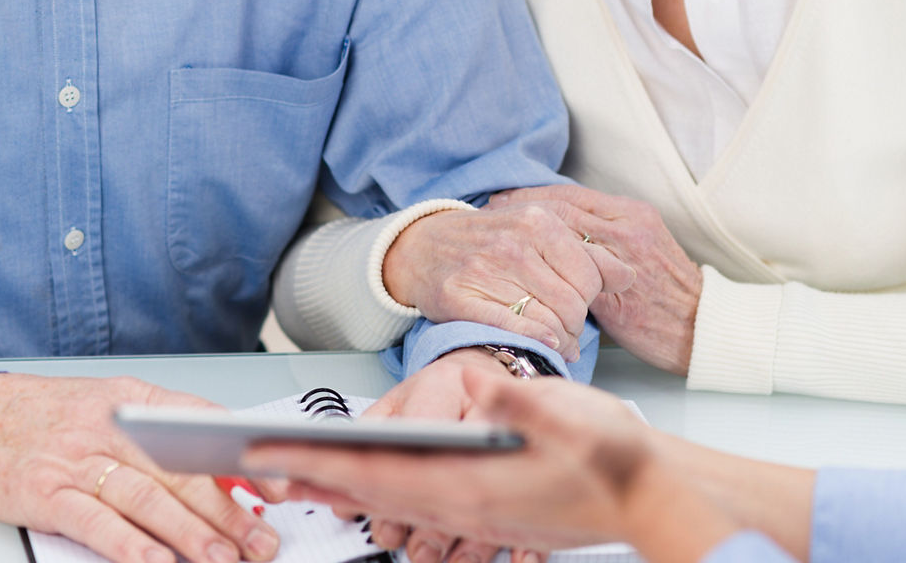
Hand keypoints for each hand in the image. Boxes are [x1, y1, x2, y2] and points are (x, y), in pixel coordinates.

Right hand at [0, 372, 279, 562]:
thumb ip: (158, 433)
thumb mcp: (107, 407)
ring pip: (147, 498)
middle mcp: (109, 426)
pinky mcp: (45, 493)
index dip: (244, 458)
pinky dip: (129, 545)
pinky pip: (96, 522)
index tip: (280, 486)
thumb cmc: (44, 418)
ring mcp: (76, 460)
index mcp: (132, 400)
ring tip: (224, 559)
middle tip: (260, 541)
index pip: (203, 425)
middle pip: (181, 470)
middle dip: (228, 511)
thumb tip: (219, 471)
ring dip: (190, 534)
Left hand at [244, 371, 739, 562]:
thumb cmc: (619, 458)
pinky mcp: (489, 512)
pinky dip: (379, 497)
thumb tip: (487, 391)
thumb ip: (529, 406)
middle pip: (369, 495)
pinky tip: (370, 492)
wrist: (654, 499)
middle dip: (309, 481)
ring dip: (338, 489)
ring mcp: (476, 515)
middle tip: (250, 469)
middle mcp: (464, 508)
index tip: (267, 458)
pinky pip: (415, 508)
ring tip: (295, 477)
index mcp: (472, 488)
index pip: (375, 474)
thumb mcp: (578, 418)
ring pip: (388, 505)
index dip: (318, 464)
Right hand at [382, 200, 635, 362]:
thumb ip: (587, 249)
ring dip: (560, 338)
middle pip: (573, 302)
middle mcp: (514, 243)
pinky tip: (543, 341)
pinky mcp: (461, 297)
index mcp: (539, 220)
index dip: (593, 296)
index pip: (591, 273)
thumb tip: (630, 274)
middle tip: (571, 326)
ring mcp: (485, 270)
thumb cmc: (492, 240)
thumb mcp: (540, 230)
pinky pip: (514, 329)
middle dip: (577, 322)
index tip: (584, 301)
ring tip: (559, 338)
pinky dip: (536, 340)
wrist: (425, 246)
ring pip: (548, 321)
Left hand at [488, 188, 701, 374]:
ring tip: (498, 239)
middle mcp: (628, 228)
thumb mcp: (641, 253)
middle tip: (491, 213)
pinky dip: (541, 272)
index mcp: (633, 215)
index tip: (506, 199)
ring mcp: (622, 258)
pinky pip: (569, 276)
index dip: (536, 196)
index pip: (573, 195)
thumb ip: (606, 240)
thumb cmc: (667, 296)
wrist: (701, 329)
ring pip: (562, 236)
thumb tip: (560, 238)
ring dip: (525, 237)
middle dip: (522, 210)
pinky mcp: (616, 292)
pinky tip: (520, 276)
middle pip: (562, 208)